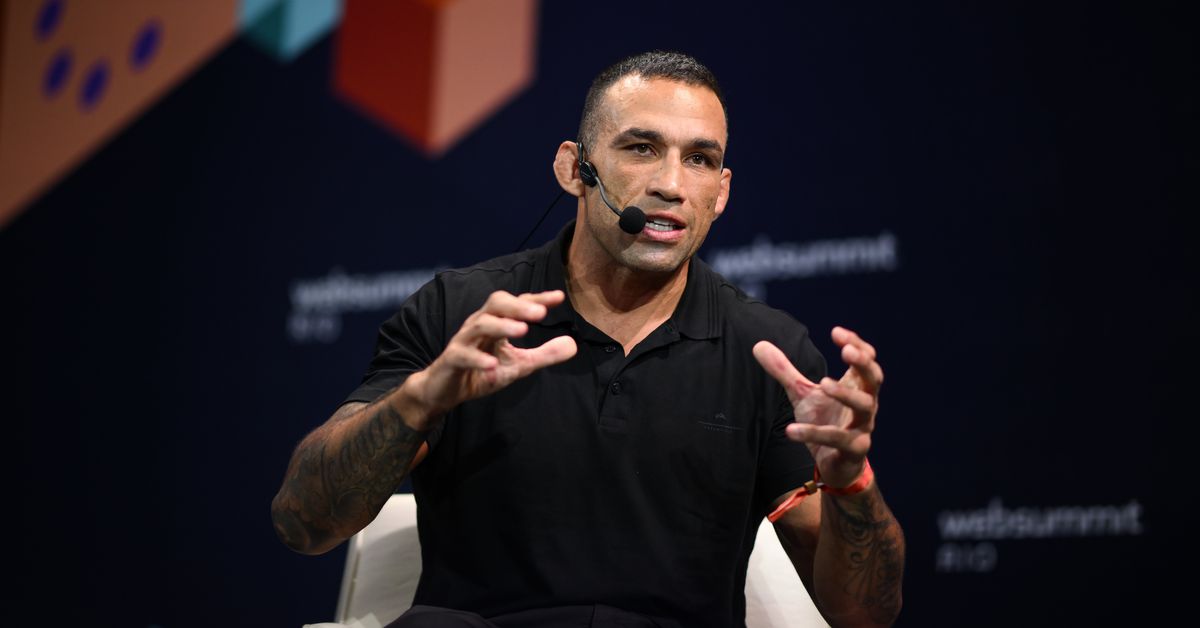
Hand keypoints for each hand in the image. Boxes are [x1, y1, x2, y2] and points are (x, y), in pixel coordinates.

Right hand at [407, 290, 577, 418]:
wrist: (445, 391)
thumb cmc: (481, 371)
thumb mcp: (518, 365)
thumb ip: (544, 354)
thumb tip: (574, 345)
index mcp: (496, 322)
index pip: (518, 304)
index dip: (537, 299)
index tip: (559, 297)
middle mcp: (479, 325)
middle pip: (496, 304)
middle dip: (518, 306)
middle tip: (540, 313)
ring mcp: (464, 341)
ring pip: (480, 324)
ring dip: (502, 326)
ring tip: (523, 331)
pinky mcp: (451, 360)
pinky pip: (463, 355)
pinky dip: (478, 359)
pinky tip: (492, 366)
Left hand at [752, 327, 882, 488]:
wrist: (835, 464)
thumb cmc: (825, 421)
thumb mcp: (802, 394)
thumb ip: (785, 371)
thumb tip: (758, 345)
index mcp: (857, 386)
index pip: (866, 359)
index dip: (856, 344)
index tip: (836, 332)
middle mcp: (865, 403)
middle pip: (874, 378)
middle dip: (863, 363)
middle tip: (847, 351)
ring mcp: (862, 427)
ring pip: (863, 406)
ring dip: (846, 393)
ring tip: (823, 383)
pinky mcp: (853, 449)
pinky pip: (837, 439)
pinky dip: (814, 433)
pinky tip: (791, 430)